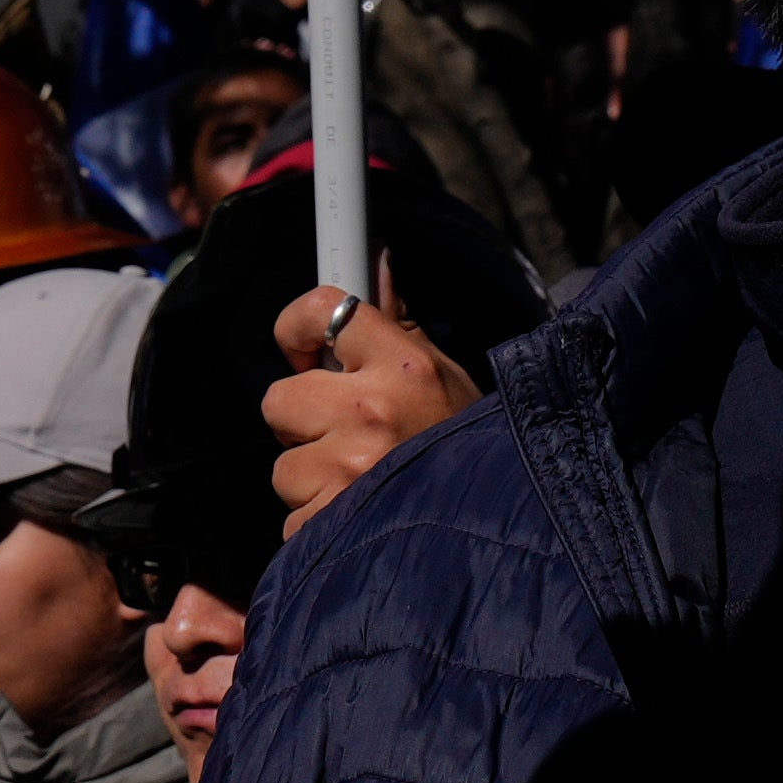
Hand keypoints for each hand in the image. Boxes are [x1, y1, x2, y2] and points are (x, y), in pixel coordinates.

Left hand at [264, 275, 476, 530]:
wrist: (503, 517)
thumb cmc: (464, 442)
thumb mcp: (442, 374)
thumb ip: (395, 324)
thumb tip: (376, 258)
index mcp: (403, 364)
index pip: (320, 310)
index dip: (296, 329)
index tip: (303, 352)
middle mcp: (372, 409)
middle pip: (279, 399)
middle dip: (302, 421)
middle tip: (343, 434)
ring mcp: (350, 468)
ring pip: (285, 469)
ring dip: (313, 481)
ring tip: (363, 482)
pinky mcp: (334, 521)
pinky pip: (293, 521)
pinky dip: (319, 524)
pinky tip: (358, 516)